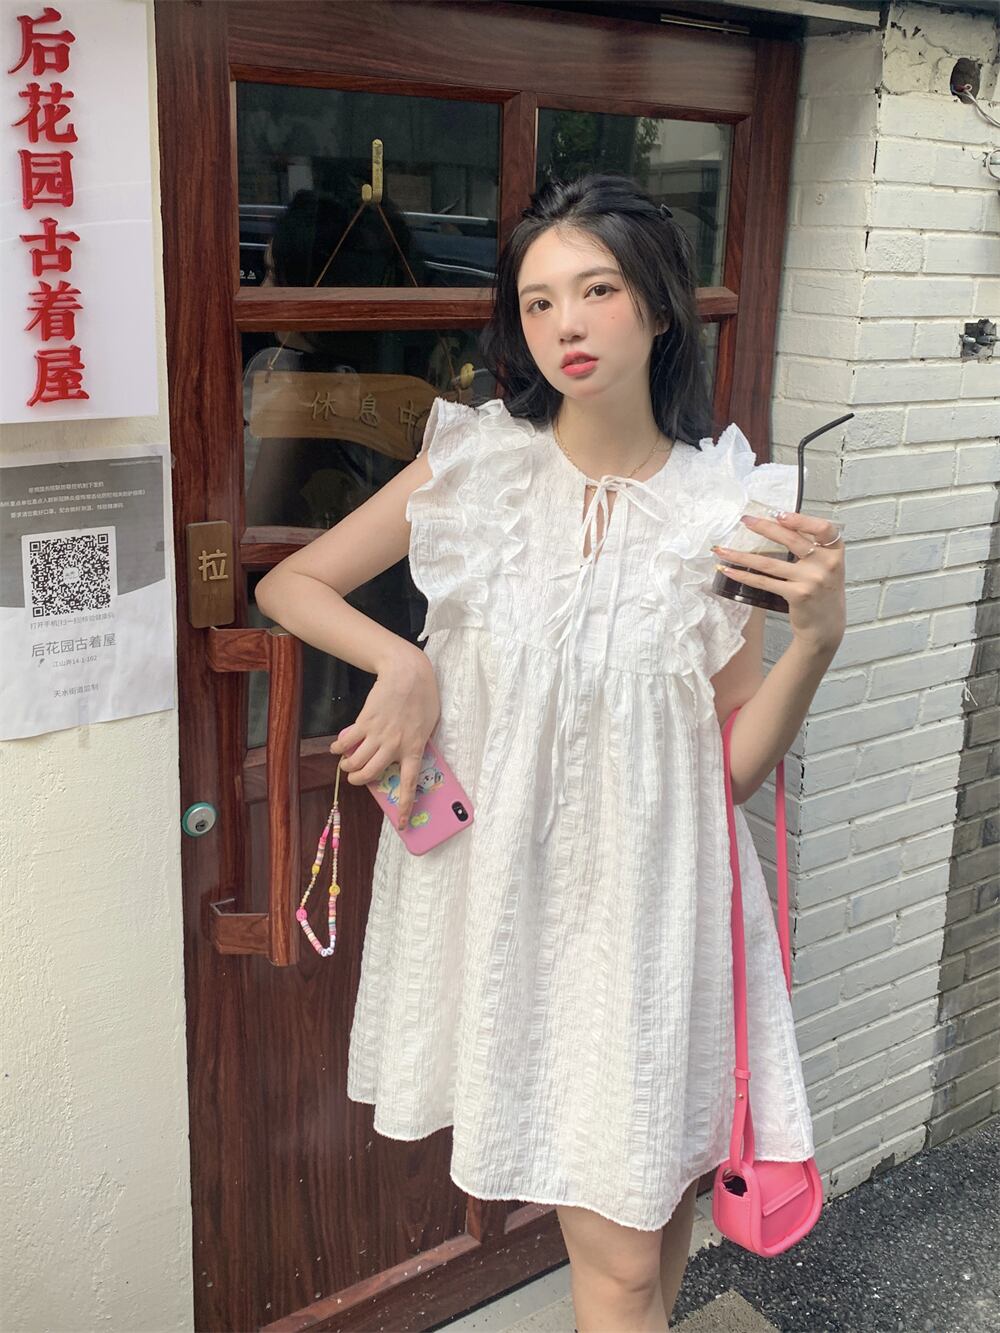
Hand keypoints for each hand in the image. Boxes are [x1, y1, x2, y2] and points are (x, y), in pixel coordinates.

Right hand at [329, 647, 440, 829]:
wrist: (407, 672)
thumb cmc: (423, 696)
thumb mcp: (430, 724)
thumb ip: (419, 742)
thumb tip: (407, 756)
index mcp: (415, 748)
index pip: (409, 784)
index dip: (405, 806)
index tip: (401, 823)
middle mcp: (394, 745)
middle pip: (371, 774)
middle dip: (360, 781)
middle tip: (357, 778)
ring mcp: (378, 734)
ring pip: (356, 761)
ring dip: (348, 767)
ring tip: (347, 764)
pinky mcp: (364, 721)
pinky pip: (347, 741)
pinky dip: (338, 747)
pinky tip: (337, 747)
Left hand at [711, 510, 845, 654]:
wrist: (826, 627)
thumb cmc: (822, 593)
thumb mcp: (826, 567)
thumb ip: (812, 548)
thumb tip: (779, 525)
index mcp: (835, 552)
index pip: (823, 528)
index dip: (801, 519)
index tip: (779, 514)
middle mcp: (826, 564)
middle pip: (792, 540)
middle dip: (764, 527)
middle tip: (745, 520)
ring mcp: (811, 580)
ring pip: (770, 563)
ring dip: (742, 555)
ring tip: (722, 549)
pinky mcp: (797, 595)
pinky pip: (765, 582)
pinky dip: (744, 575)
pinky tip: (729, 571)